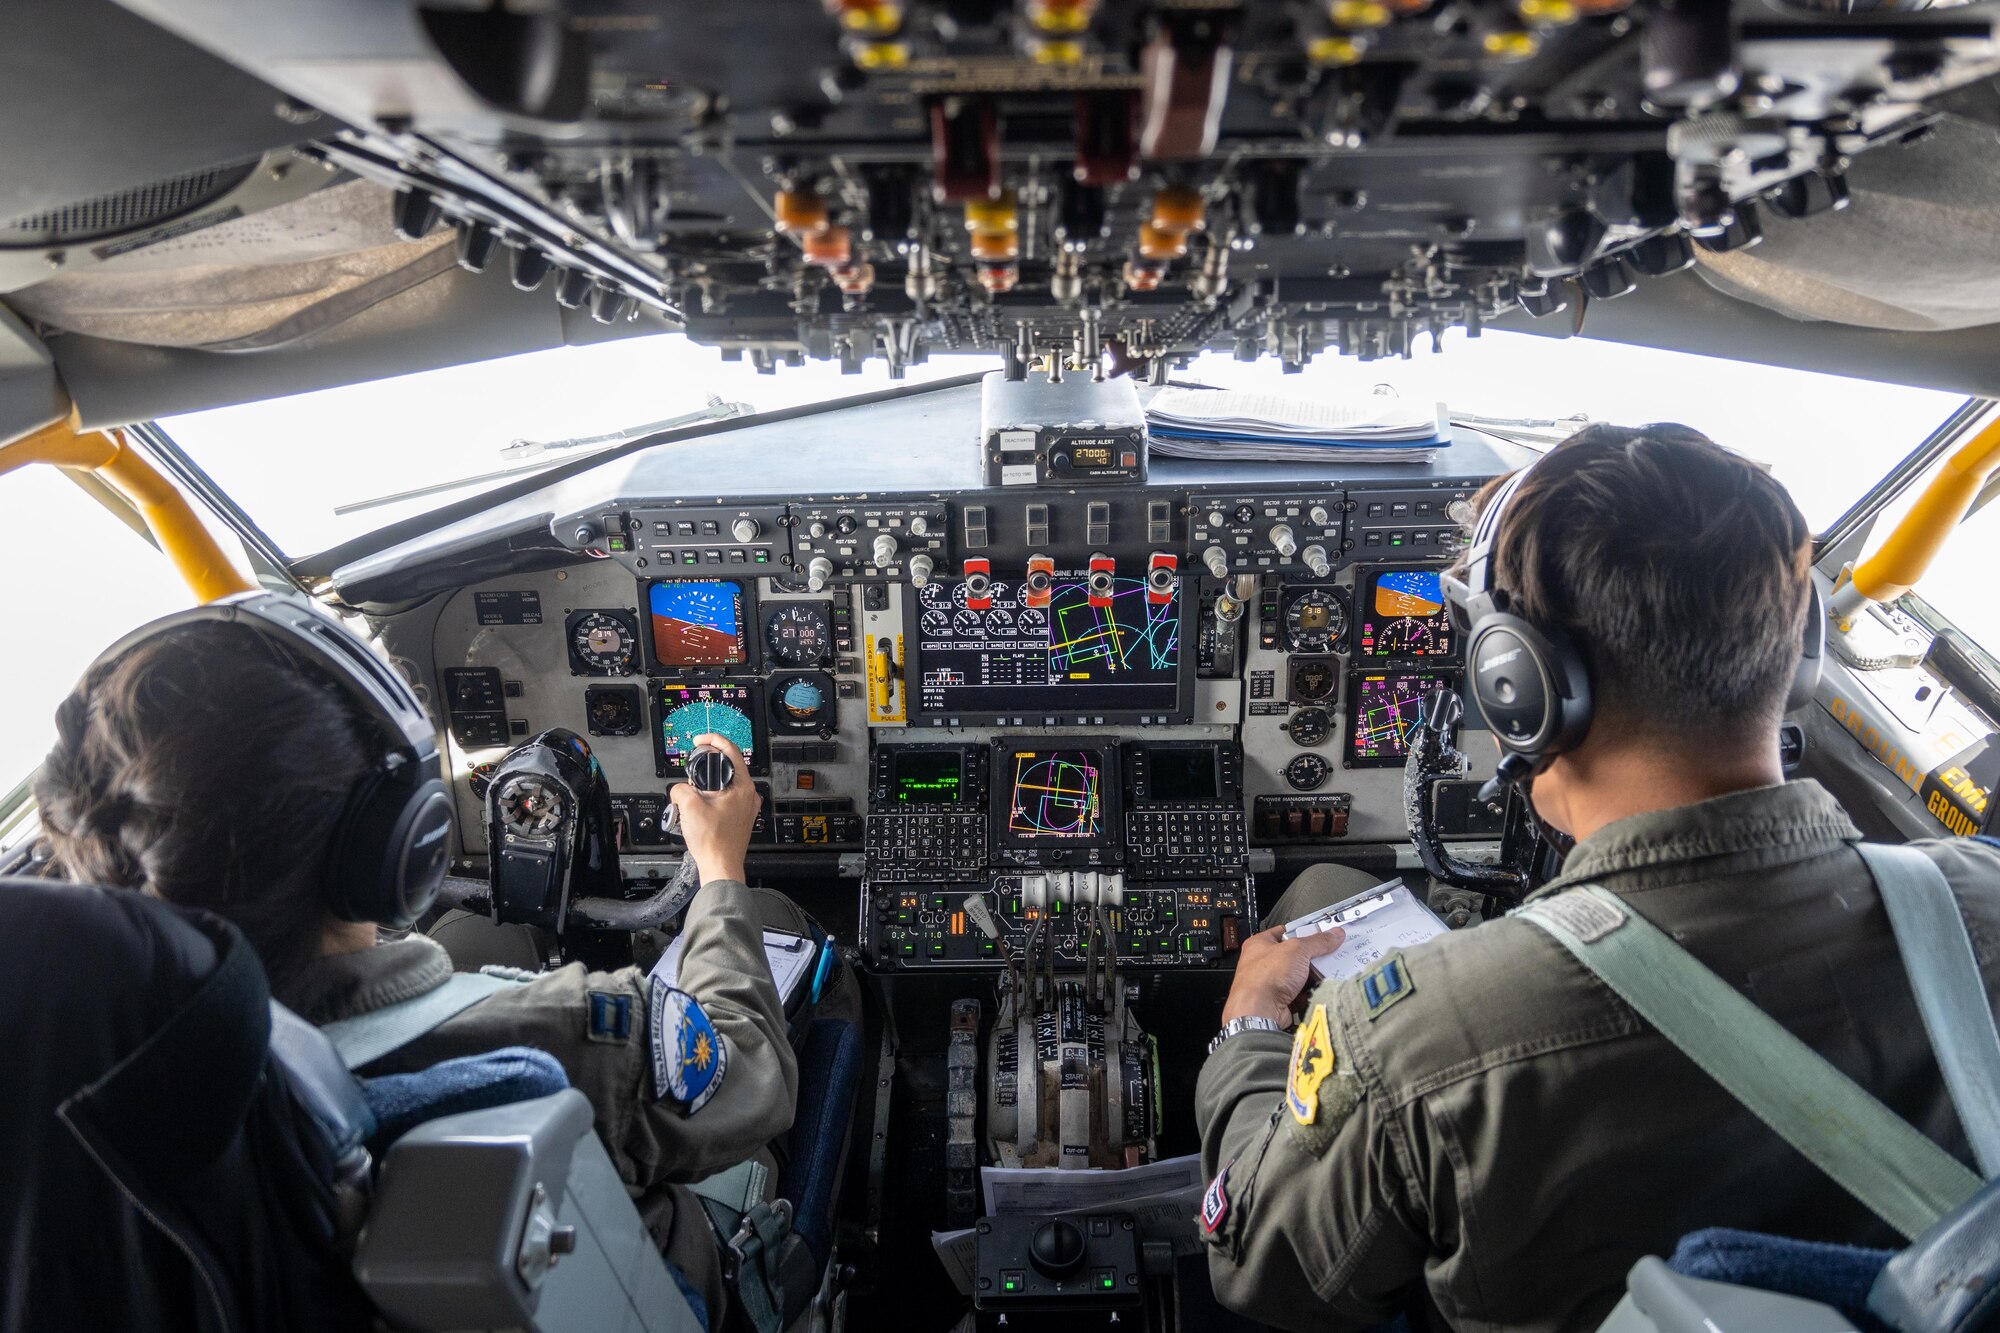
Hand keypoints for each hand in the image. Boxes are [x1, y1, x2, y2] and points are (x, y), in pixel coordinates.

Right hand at [668, 734, 757, 885]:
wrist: (720, 866)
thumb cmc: (714, 842)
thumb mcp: (689, 806)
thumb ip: (681, 788)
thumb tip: (679, 788)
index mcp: (743, 786)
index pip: (731, 749)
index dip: (713, 740)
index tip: (700, 740)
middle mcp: (749, 794)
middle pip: (727, 766)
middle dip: (707, 766)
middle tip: (692, 773)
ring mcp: (746, 806)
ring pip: (725, 784)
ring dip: (707, 785)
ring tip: (694, 796)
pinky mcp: (740, 817)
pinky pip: (725, 798)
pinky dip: (711, 798)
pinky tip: (700, 809)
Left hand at [1221, 925, 1346, 1027]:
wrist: (1259, 1012)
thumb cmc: (1264, 978)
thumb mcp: (1296, 950)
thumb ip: (1317, 941)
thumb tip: (1333, 934)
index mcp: (1260, 944)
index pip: (1286, 932)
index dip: (1304, 931)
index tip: (1322, 932)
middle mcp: (1264, 964)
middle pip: (1295, 956)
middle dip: (1312, 957)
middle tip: (1328, 954)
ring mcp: (1272, 984)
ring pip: (1300, 977)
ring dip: (1312, 977)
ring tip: (1325, 972)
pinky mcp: (1281, 1001)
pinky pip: (1301, 994)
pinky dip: (1310, 993)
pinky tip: (1319, 990)